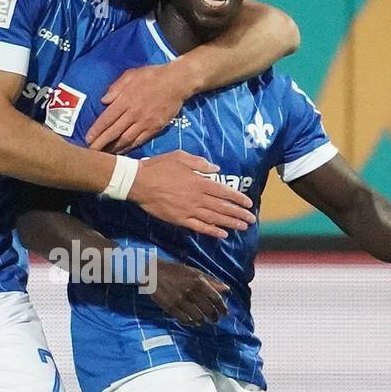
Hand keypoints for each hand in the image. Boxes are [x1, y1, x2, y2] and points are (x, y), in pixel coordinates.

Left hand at [86, 63, 189, 153]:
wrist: (177, 81)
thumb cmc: (152, 75)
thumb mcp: (131, 74)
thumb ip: (116, 87)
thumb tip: (104, 100)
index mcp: (125, 100)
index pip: (107, 118)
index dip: (96, 130)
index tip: (88, 139)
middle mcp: (133, 113)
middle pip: (114, 132)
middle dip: (101, 143)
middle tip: (91, 152)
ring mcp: (145, 122)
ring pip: (126, 139)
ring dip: (114, 148)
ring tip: (105, 155)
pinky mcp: (155, 128)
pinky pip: (139, 140)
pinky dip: (129, 147)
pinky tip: (122, 151)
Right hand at [129, 151, 255, 238]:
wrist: (139, 182)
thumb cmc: (159, 167)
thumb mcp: (181, 157)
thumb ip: (200, 163)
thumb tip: (216, 169)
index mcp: (199, 182)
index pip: (224, 192)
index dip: (238, 199)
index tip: (249, 204)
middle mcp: (197, 197)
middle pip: (222, 207)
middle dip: (239, 214)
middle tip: (251, 220)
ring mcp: (189, 210)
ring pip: (214, 219)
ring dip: (230, 224)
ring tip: (242, 228)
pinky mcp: (179, 219)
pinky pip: (199, 227)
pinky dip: (212, 231)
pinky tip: (222, 234)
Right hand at [147, 259, 228, 326]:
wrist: (153, 272)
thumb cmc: (175, 271)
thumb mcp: (195, 272)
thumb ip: (211, 281)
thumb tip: (227, 289)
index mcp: (198, 281)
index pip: (216, 298)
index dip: (222, 308)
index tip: (225, 313)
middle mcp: (191, 291)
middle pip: (208, 310)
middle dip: (214, 317)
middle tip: (214, 319)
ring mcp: (180, 300)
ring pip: (198, 317)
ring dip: (203, 321)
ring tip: (203, 321)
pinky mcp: (170, 307)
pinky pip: (184, 320)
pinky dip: (190, 323)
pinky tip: (192, 321)